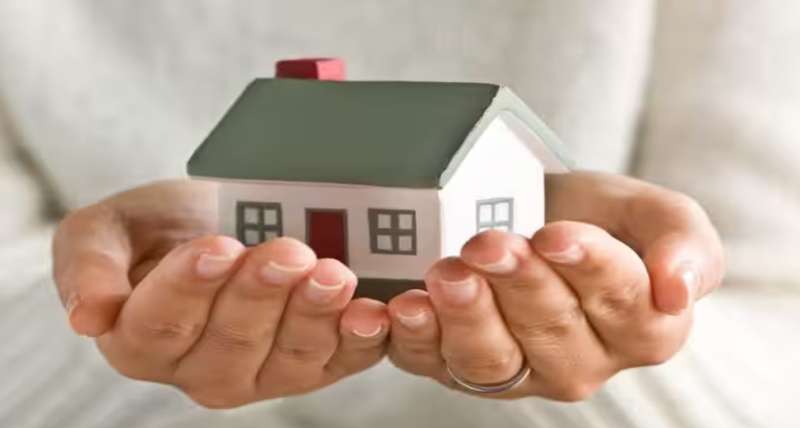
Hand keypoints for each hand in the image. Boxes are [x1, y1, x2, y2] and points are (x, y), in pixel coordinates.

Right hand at [53, 180, 389, 407]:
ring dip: (314, 315)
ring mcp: (262, 372)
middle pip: (232, 340)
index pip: (162, 324)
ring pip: (289, 355)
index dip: (191, 286)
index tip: (218, 245)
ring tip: (332, 274)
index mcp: (141, 339)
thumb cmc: (159, 229)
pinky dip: (360, 340)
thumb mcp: (106, 230)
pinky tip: (371, 314)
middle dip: (262, 292)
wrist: (215, 221)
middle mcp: (201, 368)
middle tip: (286, 251)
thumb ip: (87, 266)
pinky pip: (340, 362)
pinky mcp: (313, 365)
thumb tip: (87, 316)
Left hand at [386, 172, 723, 399]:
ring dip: (466, 317)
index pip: (624, 305)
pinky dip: (413, 339)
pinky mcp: (455, 366)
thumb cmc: (588, 216)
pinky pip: (432, 364)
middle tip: (489, 243)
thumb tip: (679, 290)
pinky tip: (402, 309)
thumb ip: (681, 240)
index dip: (589, 268)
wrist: (525, 214)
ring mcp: (516, 370)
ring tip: (447, 274)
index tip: (556, 235)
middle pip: (552, 331)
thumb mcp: (643, 210)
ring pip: (492, 359)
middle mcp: (581, 362)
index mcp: (641, 326)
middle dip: (518, 284)